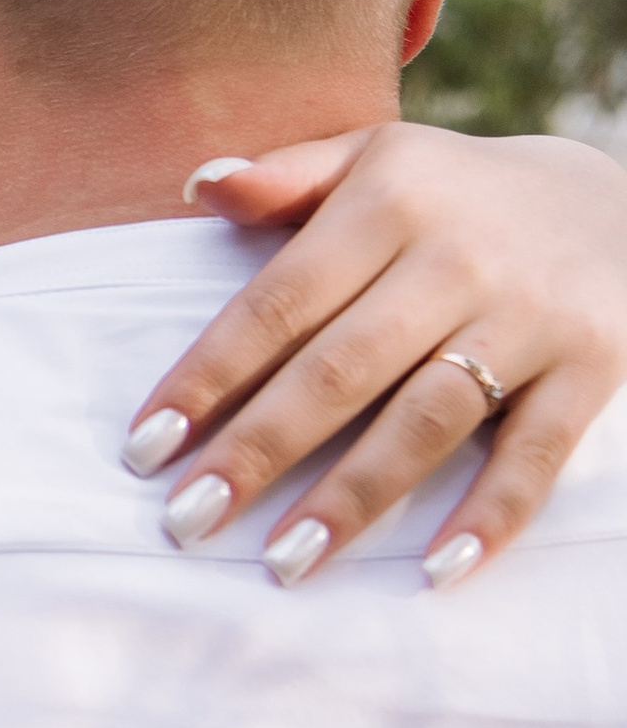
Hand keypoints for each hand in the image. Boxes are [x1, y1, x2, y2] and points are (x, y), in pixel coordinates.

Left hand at [122, 122, 626, 583]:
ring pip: (426, 420)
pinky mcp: (593, 366)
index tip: (147, 445)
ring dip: (353, 497)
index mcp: (388, 204)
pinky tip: (437, 570)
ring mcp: (528, 317)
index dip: (208, 376)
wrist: (617, 199)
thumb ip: (287, 176)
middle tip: (188, 520)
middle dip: (259, 450)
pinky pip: (536, 452)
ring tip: (284, 562)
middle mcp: (455, 259)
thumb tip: (198, 187)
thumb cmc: (458, 196)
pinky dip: (492, 513)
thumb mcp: (376, 157)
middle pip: (340, 370)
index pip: (278, 303)